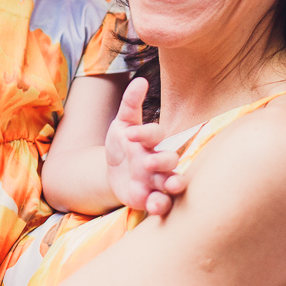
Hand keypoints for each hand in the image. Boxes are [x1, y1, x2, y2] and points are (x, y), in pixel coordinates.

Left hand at [105, 78, 187, 215]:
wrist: (112, 174)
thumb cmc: (122, 146)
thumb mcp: (122, 124)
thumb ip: (130, 103)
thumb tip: (140, 80)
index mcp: (150, 141)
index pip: (155, 134)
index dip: (145, 132)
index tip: (130, 134)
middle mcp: (158, 160)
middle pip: (169, 159)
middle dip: (163, 160)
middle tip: (149, 162)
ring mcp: (156, 180)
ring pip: (172, 182)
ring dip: (173, 184)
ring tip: (170, 185)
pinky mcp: (150, 199)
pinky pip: (162, 204)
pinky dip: (161, 205)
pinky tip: (154, 206)